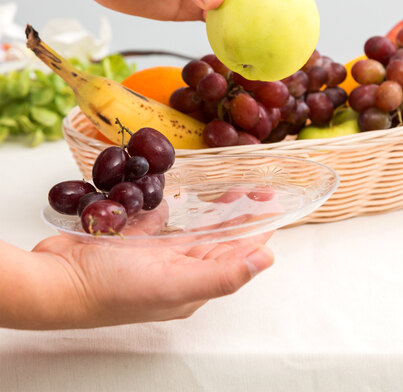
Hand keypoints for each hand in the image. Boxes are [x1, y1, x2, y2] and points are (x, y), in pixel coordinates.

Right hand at [25, 204, 273, 329]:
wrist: (54, 281)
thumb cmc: (113, 288)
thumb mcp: (174, 284)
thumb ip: (222, 274)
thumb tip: (267, 260)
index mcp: (193, 284)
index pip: (237, 256)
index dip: (258, 231)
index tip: (275, 203)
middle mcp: (178, 270)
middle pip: (219, 239)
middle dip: (241, 215)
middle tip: (259, 187)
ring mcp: (155, 255)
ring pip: (195, 229)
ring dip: (215, 210)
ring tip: (234, 186)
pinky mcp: (134, 239)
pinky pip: (162, 219)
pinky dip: (176, 206)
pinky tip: (187, 192)